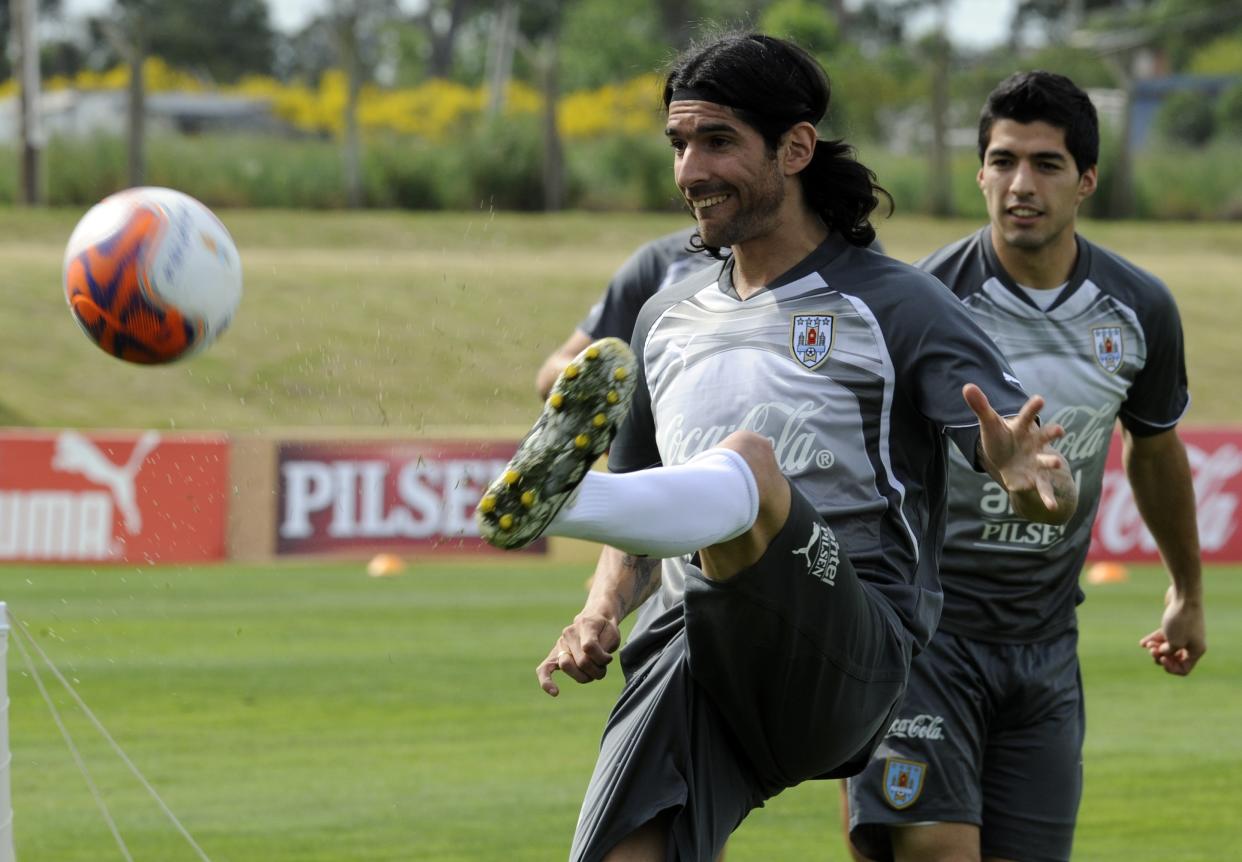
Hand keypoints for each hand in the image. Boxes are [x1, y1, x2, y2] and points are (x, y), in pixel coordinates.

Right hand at [536, 609, 621, 696]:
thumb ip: (604, 645)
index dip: (602, 658)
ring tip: (592, 672)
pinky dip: (546, 681)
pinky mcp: (554, 655)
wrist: (593, 619)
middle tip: (602, 667)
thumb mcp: (613, 633)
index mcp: (584, 625)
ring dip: (584, 676)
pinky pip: (544, 669)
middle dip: (596, 670)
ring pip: (567, 667)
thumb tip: (593, 657)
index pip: (590, 647)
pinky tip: (555, 692)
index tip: (608, 658)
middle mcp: (569, 633)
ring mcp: (560, 644)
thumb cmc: (605, 630)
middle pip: (582, 661)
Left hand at [964, 384, 1074, 523]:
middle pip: (1044, 437)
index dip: (1033, 407)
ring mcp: (1037, 461)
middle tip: (1059, 429)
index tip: (1039, 398)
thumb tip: (966, 386)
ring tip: (1057, 463)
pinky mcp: (1036, 479)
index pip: (1027, 415)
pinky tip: (1052, 507)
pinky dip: (1047, 498)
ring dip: (1052, 461)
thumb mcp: (989, 423)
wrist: (1007, 460)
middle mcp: (1034, 444)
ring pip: (1047, 461)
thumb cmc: (1001, 438)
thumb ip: (980, 406)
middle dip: (1051, 433)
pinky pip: (1043, 489)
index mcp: (1022, 428)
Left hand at [1139, 585, 1205, 675]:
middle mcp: (1192, 644)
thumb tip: (1163, 653)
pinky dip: (1154, 640)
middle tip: (1152, 651)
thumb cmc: (1181, 620)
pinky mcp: (1175, 625)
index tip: (1162, 659)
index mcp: (1196, 651)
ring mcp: (1183, 634)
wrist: (1184, 595)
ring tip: (1147, 645)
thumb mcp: (1174, 642)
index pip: (1184, 669)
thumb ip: (1168, 652)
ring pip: (1168, 648)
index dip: (1171, 668)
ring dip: (1156, 648)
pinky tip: (1142, 643)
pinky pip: (1163, 637)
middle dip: (1161, 657)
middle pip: (1175, 659)